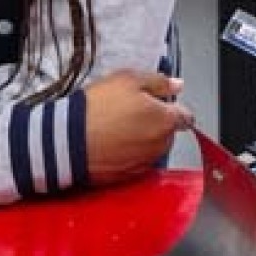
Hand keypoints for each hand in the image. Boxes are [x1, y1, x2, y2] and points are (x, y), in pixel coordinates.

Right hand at [83, 70, 193, 184]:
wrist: (68, 140)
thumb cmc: (99, 106)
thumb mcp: (128, 79)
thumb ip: (159, 82)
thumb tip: (177, 85)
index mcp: (166, 121)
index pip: (186, 116)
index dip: (173, 107)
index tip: (159, 101)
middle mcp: (161, 145)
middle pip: (168, 132)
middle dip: (157, 123)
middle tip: (132, 111)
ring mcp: (145, 163)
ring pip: (153, 148)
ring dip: (144, 139)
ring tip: (118, 127)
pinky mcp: (128, 176)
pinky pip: (136, 161)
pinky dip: (129, 154)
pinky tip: (112, 143)